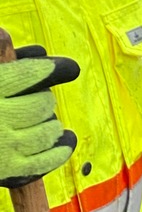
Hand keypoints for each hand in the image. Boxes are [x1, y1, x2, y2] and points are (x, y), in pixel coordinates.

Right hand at [0, 45, 78, 188]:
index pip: (27, 74)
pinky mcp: (7, 170)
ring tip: (49, 119)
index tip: (65, 67)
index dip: (49, 69)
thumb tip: (17, 41)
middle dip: (45, 100)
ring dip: (51, 124)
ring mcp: (4, 146)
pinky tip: (66, 140)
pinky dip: (60, 150)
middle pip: (40, 104)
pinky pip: (44, 160)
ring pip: (46, 131)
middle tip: (43, 100)